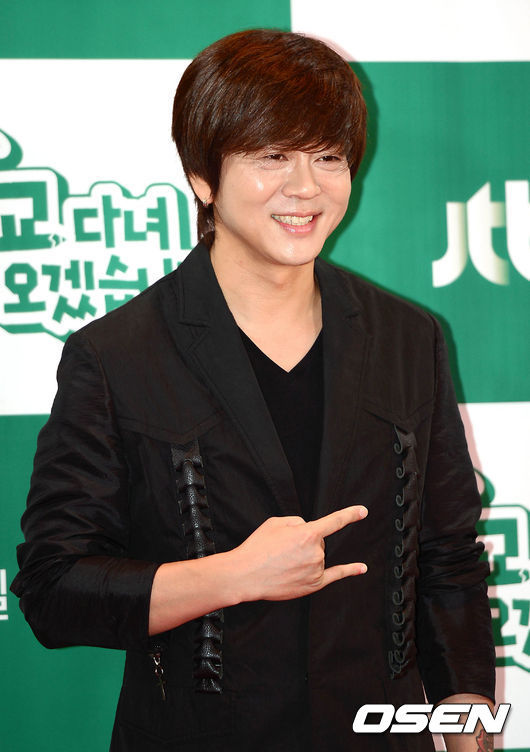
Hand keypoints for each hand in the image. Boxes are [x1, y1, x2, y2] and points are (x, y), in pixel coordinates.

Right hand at [232, 505, 367, 601]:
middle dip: (304, 541)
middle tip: (283, 548)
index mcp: (308, 533)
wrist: (246, 574)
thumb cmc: (258, 547)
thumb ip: (297, 522)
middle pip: (318, 540)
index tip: (362, 511)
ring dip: (305, 556)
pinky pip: (335, 575)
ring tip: (284, 561)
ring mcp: (316, 569)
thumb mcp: (275, 522)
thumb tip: (307, 529)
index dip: (350, 514)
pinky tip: (360, 568)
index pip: (335, 521)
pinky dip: (350, 570)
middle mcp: (316, 552)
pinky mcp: (314, 584)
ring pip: (318, 556)